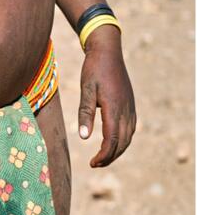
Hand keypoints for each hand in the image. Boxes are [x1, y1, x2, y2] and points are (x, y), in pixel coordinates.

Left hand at [77, 34, 135, 166]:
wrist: (108, 51)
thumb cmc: (93, 68)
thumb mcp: (86, 89)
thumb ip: (85, 113)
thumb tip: (83, 137)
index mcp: (114, 108)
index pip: (112, 140)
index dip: (103, 155)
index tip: (92, 163)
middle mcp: (126, 110)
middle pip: (121, 142)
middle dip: (110, 157)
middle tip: (95, 164)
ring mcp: (130, 107)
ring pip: (128, 137)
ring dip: (117, 150)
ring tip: (103, 156)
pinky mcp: (130, 104)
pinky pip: (130, 128)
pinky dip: (123, 139)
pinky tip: (113, 141)